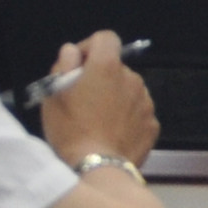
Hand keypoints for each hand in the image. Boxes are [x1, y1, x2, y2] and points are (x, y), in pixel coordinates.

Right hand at [39, 30, 157, 169]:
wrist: (98, 169)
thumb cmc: (70, 129)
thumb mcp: (54, 95)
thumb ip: (64, 65)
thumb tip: (73, 52)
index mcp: (108, 66)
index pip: (106, 38)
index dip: (90, 47)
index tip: (78, 66)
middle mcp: (132, 78)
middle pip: (116, 68)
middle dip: (101, 78)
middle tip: (83, 101)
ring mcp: (146, 102)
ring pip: (128, 91)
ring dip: (115, 98)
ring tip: (97, 122)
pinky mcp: (153, 124)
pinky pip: (137, 113)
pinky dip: (127, 118)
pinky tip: (112, 135)